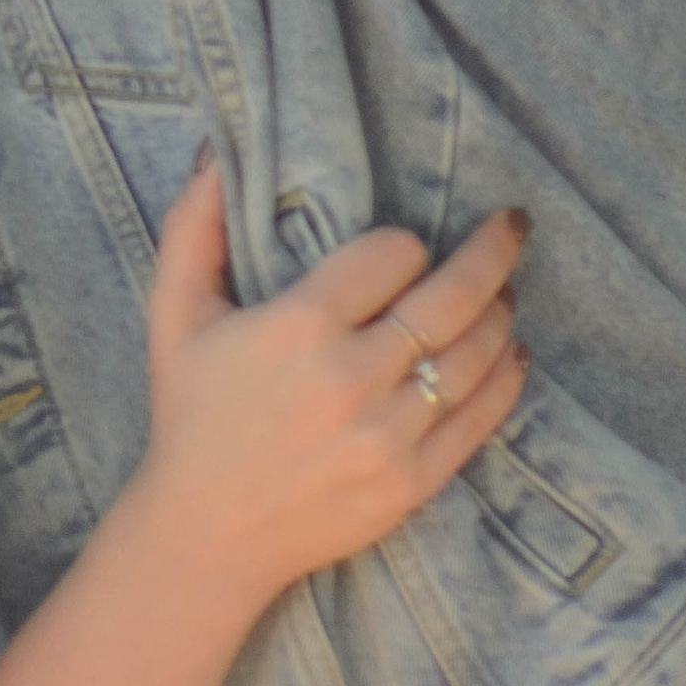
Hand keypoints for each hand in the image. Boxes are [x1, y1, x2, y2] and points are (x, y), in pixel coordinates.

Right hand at [137, 162, 526, 611]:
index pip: (391, 255)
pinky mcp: (412, 482)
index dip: (402, 244)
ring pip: (475, 354)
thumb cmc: (190, 414)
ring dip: (499, 311)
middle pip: (452, 298)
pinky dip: (506, 377)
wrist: (206, 534)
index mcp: (299, 326)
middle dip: (491, 252)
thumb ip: (193, 225)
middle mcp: (351, 378)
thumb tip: (216, 151)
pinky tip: (511, 351)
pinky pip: (481, 419)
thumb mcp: (173, 313)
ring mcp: (389, 435)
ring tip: (503, 290)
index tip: (399, 249)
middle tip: (511, 226)